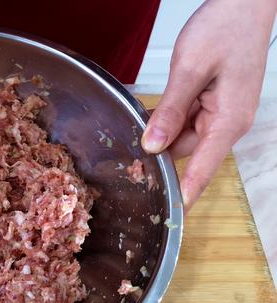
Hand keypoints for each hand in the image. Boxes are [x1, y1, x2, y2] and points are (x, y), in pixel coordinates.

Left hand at [141, 0, 276, 210]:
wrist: (243, 4)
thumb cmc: (224, 30)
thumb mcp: (190, 69)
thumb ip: (170, 110)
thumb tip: (153, 145)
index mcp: (228, 121)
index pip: (204, 168)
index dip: (185, 191)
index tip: (171, 213)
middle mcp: (227, 123)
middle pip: (186, 152)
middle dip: (158, 152)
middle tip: (126, 152)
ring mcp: (221, 113)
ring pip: (182, 137)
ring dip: (161, 132)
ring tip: (138, 122)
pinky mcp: (213, 104)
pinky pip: (186, 120)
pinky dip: (168, 118)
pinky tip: (152, 112)